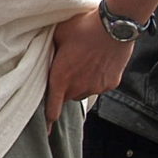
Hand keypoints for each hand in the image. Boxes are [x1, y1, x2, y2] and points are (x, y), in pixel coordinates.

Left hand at [45, 7, 132, 124]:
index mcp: (60, 78)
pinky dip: (98, 78)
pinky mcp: (111, 84)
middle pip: (68, 97)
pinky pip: (100, 86)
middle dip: (66, 88)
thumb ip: (49, 48)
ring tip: (86, 61)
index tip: (46, 131)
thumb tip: (42, 50)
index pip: (51, 107)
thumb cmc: (83, 27)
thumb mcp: (58, 34)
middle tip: (70, 69)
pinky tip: (100, 62)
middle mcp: (78, 87)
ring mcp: (96, 87)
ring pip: (85, 91)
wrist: (115, 26)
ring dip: (82, 83)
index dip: (48, 120)